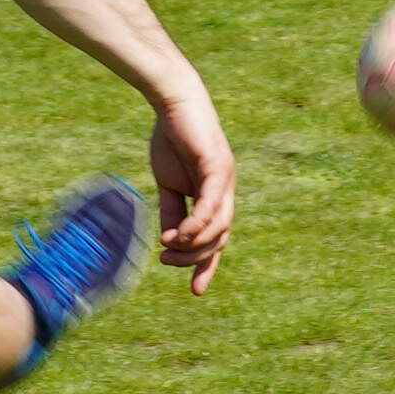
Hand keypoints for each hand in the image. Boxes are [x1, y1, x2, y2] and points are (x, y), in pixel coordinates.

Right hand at [147, 87, 236, 292]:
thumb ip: (172, 211)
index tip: (196, 290)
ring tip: (168, 249)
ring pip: (219, 226)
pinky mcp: (216, 168)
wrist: (173, 103)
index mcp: (216, 196)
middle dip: (197, 259)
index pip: (218, 238)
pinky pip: (211, 204)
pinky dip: (196, 224)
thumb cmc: (172, 139)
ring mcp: (225, 180)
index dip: (208, 265)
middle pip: (220, 238)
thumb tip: (170, 240)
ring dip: (193, 244)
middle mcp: (226, 191)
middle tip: (169, 262)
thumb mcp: (168, 183)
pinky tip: (178, 235)